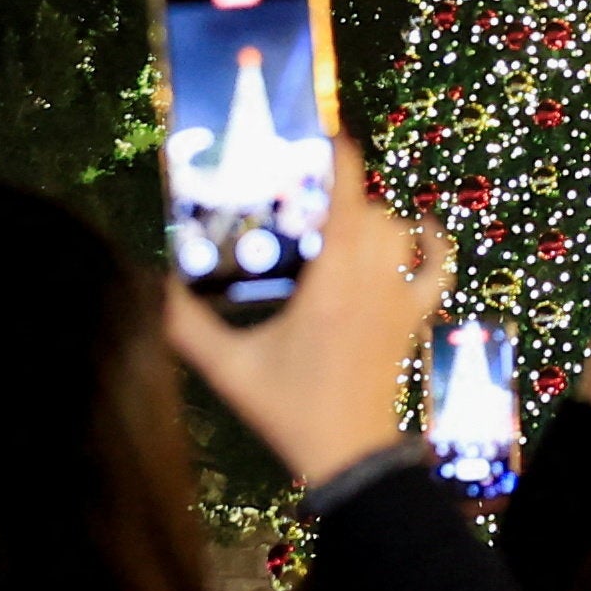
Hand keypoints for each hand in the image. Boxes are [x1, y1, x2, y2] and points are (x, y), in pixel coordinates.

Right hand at [169, 125, 443, 485]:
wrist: (347, 456)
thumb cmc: (289, 407)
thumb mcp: (228, 368)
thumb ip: (186, 325)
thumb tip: (152, 283)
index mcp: (331, 279)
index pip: (348, 196)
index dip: (341, 158)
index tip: (322, 134)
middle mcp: (372, 278)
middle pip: (369, 211)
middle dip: (340, 197)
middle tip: (303, 201)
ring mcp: (399, 298)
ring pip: (397, 233)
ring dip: (372, 219)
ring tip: (335, 224)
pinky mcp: (413, 319)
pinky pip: (438, 269)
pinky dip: (433, 244)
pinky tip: (418, 229)